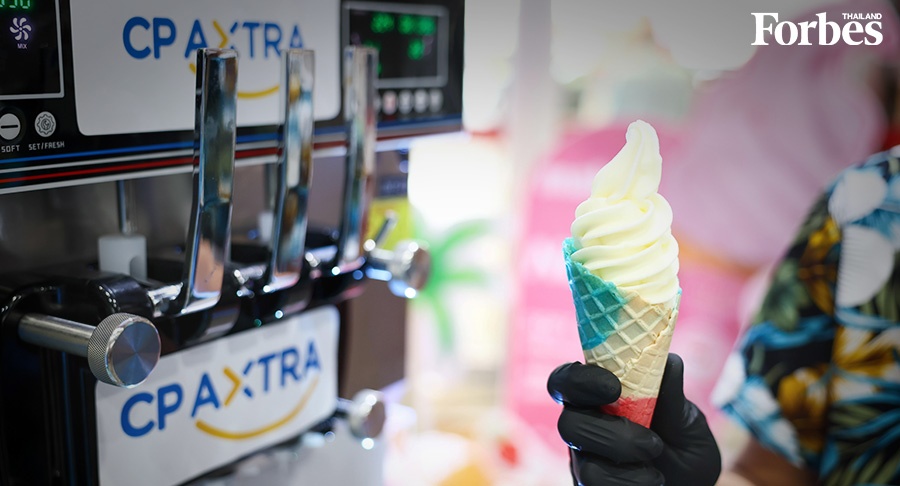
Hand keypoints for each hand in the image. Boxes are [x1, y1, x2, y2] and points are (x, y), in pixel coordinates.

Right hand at [548, 354, 720, 485]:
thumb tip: (668, 360)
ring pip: (584, 464)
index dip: (579, 380)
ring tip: (657, 470)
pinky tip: (651, 482)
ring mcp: (585, 462)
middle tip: (652, 443)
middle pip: (568, 424)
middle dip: (610, 434)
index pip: (567, 381)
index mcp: (599, 400)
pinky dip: (628, 485)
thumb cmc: (685, 453)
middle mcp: (585, 428)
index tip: (613, 388)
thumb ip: (673, 398)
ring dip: (626, 467)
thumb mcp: (687, 425)